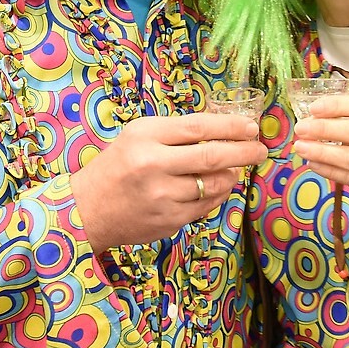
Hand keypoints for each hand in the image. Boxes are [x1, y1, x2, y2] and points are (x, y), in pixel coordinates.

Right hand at [70, 113, 266, 251]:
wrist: (87, 209)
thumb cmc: (117, 167)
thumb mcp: (138, 136)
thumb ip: (175, 133)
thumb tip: (224, 132)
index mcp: (145, 137)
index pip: (199, 127)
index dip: (231, 127)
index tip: (251, 127)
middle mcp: (154, 165)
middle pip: (213, 156)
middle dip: (244, 152)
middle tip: (260, 150)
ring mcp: (162, 196)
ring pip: (214, 184)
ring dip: (232, 175)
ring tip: (235, 169)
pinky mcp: (169, 220)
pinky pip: (207, 206)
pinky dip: (217, 195)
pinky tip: (215, 187)